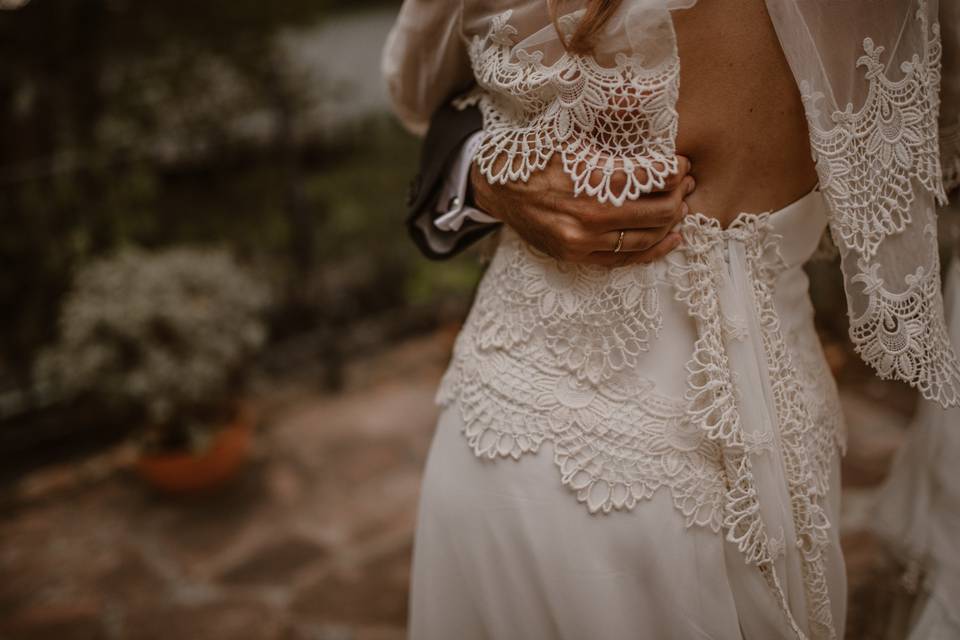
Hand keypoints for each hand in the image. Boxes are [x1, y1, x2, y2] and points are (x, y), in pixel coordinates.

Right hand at [469, 155, 694, 266]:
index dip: (675, 171)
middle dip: (679, 195)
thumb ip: (614, 146)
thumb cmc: (537, 157)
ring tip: (680, 207)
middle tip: (686, 183)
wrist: (497, 188)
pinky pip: (626, 260)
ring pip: (646, 238)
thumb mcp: (574, 138)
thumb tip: (656, 145)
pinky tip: (671, 238)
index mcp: (592, 181)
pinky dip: (654, 250)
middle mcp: (591, 217)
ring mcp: (583, 242)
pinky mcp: (577, 257)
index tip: (681, 163)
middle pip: (658, 211)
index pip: (654, 179)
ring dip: (671, 222)